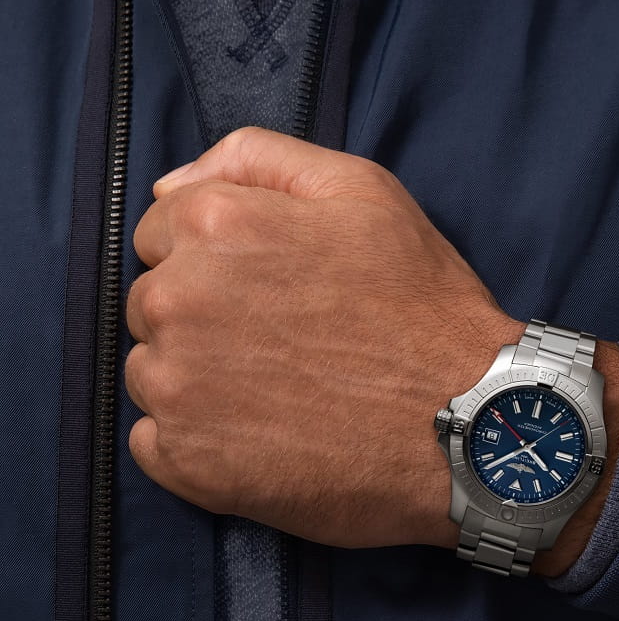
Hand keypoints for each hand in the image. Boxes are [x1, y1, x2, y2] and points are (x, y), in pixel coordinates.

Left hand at [125, 127, 521, 548]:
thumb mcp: (363, 192)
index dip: (213, 260)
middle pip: (152, 305)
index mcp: (213, 227)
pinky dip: (194, 441)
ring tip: (276, 394)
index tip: (265, 290)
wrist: (464, 424)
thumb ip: (257, 158)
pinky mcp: (188, 462)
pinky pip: (155, 442)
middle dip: (202, 317)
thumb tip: (170, 184)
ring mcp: (177, 388)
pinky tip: (256, 437)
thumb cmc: (421, 308)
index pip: (159, 234)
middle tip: (280, 344)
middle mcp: (178, 302)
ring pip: (152, 372)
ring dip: (197, 380)